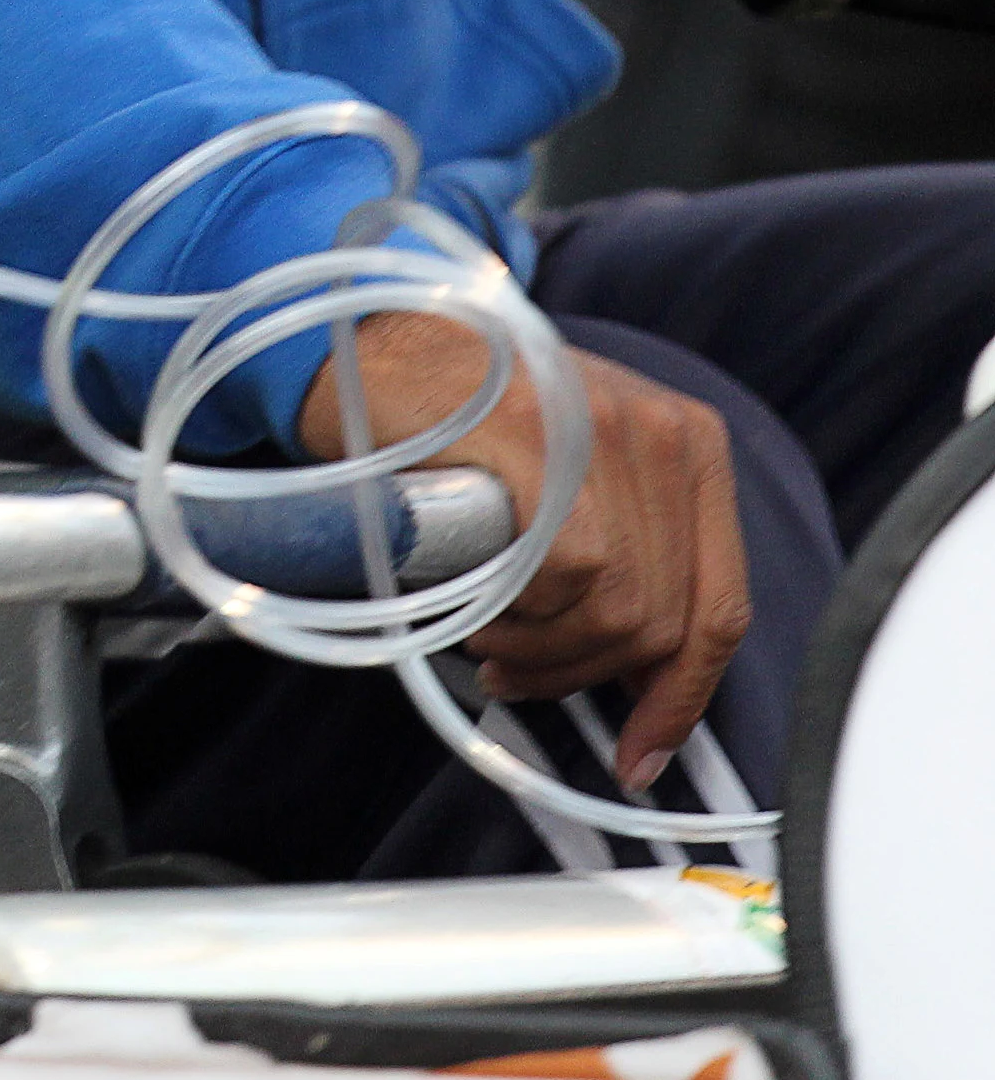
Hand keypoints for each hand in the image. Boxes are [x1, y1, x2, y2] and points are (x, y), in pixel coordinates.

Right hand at [296, 313, 751, 792]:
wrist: (370, 342)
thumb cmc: (461, 415)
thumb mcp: (575, 466)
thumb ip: (626, 548)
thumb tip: (643, 672)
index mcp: (691, 443)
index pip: (720, 604)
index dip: (680, 695)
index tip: (641, 750)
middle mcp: (662, 432)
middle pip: (664, 620)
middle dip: (586, 674)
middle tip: (517, 673)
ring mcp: (603, 432)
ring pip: (618, 610)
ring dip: (546, 650)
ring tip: (491, 636)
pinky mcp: (538, 439)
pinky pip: (563, 574)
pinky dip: (519, 615)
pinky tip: (478, 605)